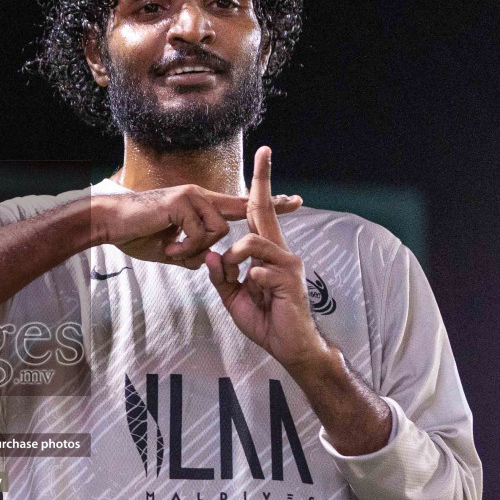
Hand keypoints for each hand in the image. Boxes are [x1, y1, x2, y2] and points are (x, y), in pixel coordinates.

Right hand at [96, 183, 300, 268]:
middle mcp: (200, 196)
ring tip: (172, 251)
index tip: (292, 203)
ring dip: (195, 248)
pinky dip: (184, 247)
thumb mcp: (170, 250)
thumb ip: (190, 255)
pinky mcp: (181, 202)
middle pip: (236, 212)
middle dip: (256, 215)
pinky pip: (198, 233)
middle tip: (288, 205)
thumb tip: (205, 262)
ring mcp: (192, 196)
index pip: (239, 204)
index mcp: (199, 206)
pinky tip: (167, 247)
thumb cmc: (136, 234)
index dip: (266, 205)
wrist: (111, 223)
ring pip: (217, 231)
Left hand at [206, 147, 330, 368]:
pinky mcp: (289, 278)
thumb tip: (210, 255)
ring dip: (234, 259)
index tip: (261, 157)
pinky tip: (257, 294)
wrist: (289, 347)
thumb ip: (221, 276)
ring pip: (251, 241)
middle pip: (265, 209)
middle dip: (263, 180)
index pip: (258, 213)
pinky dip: (249, 282)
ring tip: (237, 280)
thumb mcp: (233, 297)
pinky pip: (258, 269)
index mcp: (266, 252)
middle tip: (263, 152)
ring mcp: (287, 262)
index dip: (258, 187)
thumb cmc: (265, 320)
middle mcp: (280, 250)